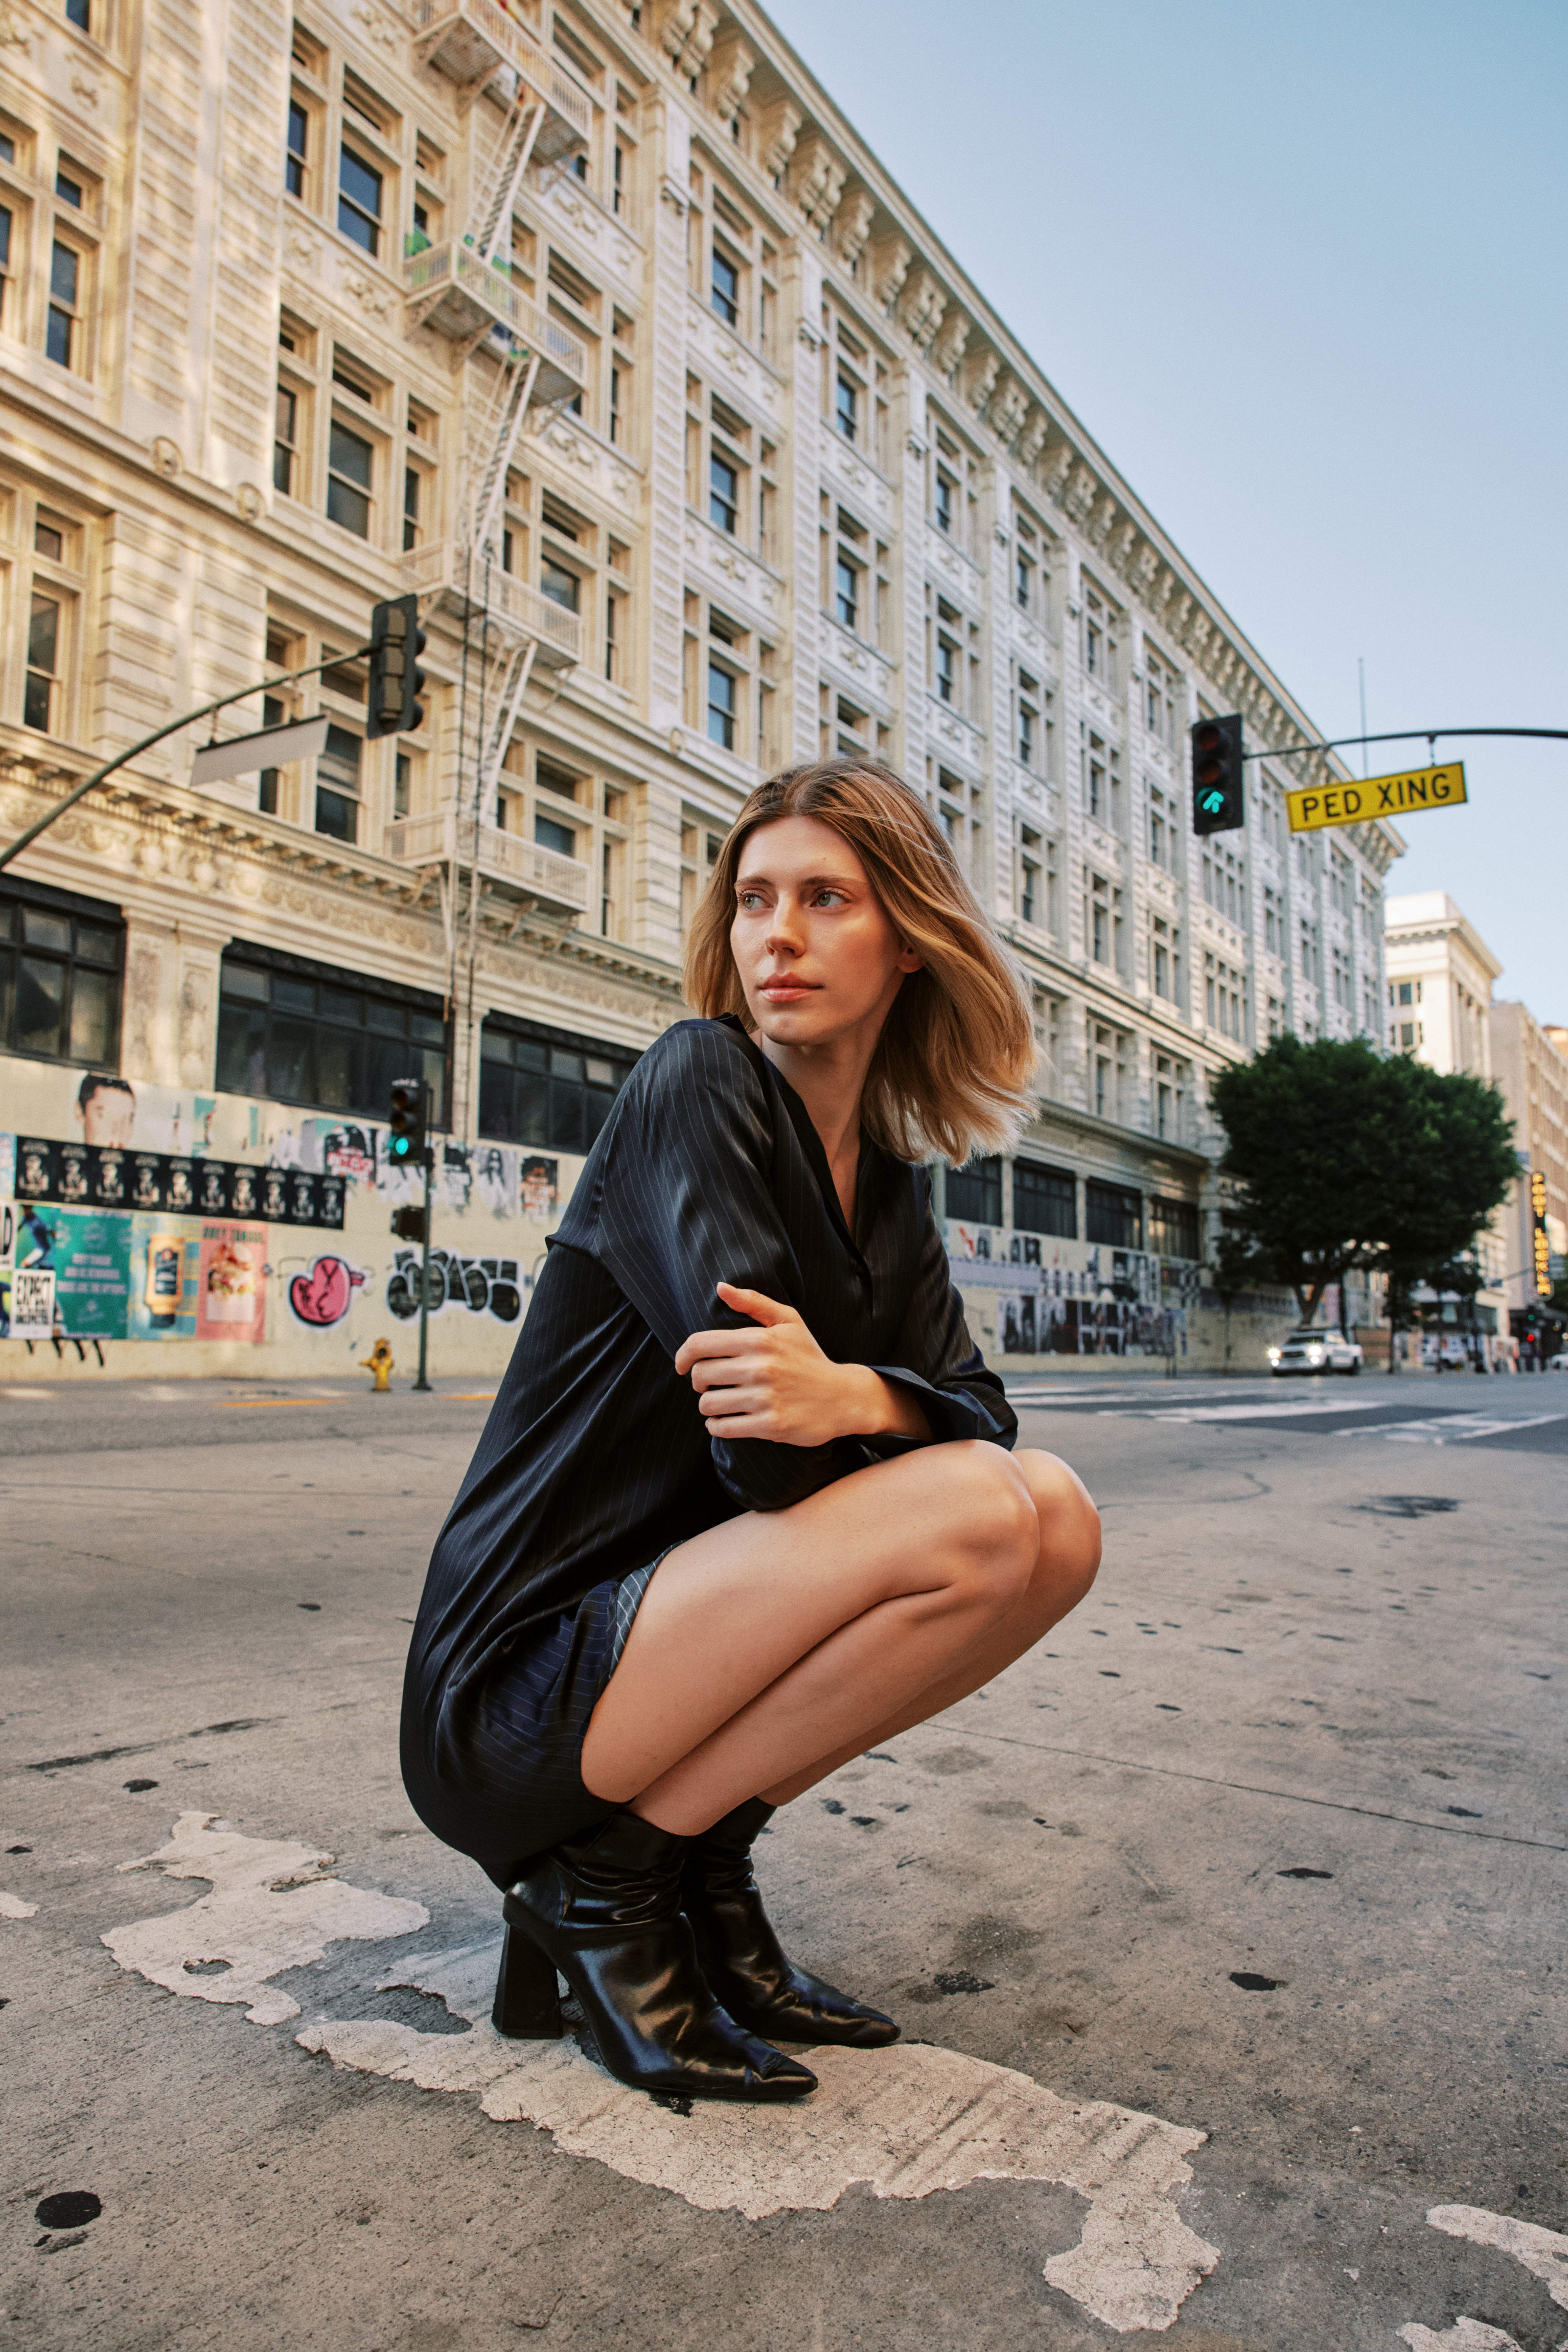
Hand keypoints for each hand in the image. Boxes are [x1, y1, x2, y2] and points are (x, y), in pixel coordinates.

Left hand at [674, 1283, 910, 1447]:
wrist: (844, 1397)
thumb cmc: (810, 1357)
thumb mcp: (789, 1321)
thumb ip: (753, 1302)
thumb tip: (721, 1288)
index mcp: (759, 1340)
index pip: (700, 1344)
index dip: (682, 1355)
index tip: (681, 1365)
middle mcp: (760, 1367)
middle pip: (701, 1375)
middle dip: (699, 1381)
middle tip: (709, 1384)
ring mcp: (765, 1397)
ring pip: (709, 1403)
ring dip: (708, 1406)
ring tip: (719, 1403)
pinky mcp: (770, 1425)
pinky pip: (723, 1427)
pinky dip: (717, 1426)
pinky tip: (724, 1421)